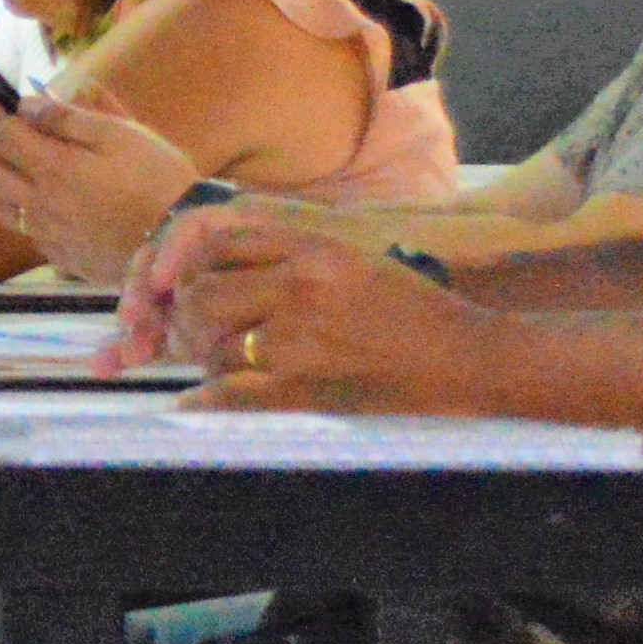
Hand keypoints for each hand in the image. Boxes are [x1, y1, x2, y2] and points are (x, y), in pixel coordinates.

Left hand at [0, 98, 195, 282]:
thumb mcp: (121, 135)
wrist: (179, 244)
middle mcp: (38, 202)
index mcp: (52, 167)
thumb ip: (69, 118)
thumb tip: (27, 104)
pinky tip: (33, 198)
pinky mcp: (60, 255)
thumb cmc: (158, 179)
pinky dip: (18, 207)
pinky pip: (24, 229)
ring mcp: (46, 233)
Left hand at [164, 221, 487, 410]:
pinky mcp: (307, 385)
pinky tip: (196, 402)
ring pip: (213, 344)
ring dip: (206, 358)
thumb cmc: (413, 311)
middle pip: (202, 294)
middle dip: (186, 318)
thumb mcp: (351, 260)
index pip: (217, 241)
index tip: (175, 284)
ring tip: (221, 365)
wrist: (466, 357)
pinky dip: (206, 398)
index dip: (184, 264)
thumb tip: (217, 267)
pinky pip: (230, 392)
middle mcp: (301, 285)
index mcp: (313, 248)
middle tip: (191, 335)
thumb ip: (288, 257)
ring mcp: (302, 337)